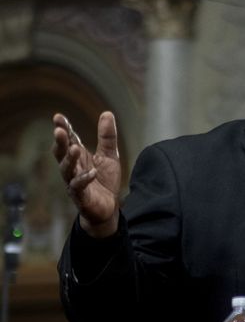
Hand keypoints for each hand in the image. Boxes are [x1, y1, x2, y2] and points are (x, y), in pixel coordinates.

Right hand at [52, 112, 121, 237]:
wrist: (108, 208)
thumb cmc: (104, 181)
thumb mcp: (109, 155)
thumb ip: (107, 137)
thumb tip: (107, 113)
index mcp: (78, 157)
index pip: (68, 140)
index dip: (64, 129)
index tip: (58, 117)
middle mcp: (73, 168)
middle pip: (62, 153)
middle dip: (60, 142)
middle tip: (59, 130)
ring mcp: (74, 182)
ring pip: (66, 169)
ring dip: (69, 159)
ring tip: (75, 148)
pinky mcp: (80, 196)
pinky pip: (78, 187)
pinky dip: (84, 179)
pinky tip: (92, 172)